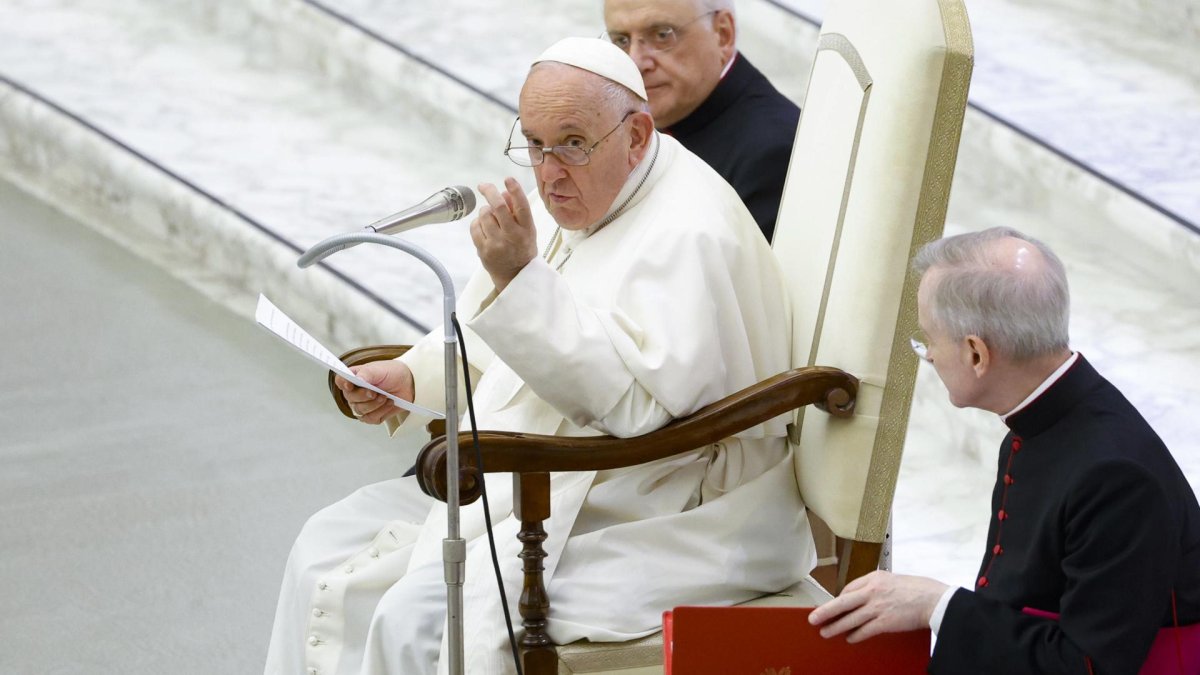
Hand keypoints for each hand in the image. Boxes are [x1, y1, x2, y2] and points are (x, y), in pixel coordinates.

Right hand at [334, 360, 414, 424]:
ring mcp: (361, 405)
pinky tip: (389, 403)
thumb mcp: (380, 370)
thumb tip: (358, 380)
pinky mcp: (371, 416)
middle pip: (350, 398)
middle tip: (375, 392)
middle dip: (363, 396)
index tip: (350, 385)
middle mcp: (354, 392)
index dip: (343, 383)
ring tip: (385, 397)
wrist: (408, 384)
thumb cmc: (391, 373)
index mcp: (353, 377)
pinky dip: (382, 411)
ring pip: (360, 410)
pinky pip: (371, 418)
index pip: (340, 380)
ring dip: (374, 404)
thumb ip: (367, 374)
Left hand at [470, 178, 536, 291]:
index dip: (515, 191)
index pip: (522, 207)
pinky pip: (475, 226)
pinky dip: (478, 222)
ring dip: (485, 211)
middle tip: (484, 186)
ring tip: (491, 219)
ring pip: (484, 214)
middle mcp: (513, 236)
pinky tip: (485, 228)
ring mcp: (497, 244)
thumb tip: (503, 193)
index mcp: (527, 229)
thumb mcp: (527, 229)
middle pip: (498, 207)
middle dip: (489, 191)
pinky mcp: (484, 250)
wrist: (515, 275)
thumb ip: (517, 210)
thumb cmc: (522, 248)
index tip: (508, 179)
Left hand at [807, 571, 948, 642]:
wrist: (934, 600)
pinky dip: (855, 635)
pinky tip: (850, 638)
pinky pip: (864, 630)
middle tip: (813, 619)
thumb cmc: (917, 590)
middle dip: (825, 612)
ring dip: (836, 627)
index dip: (839, 599)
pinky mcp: (884, 622)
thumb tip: (863, 597)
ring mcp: (877, 607)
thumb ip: (877, 586)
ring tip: (825, 632)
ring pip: (850, 619)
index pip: (849, 589)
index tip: (834, 605)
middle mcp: (872, 591)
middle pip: (842, 603)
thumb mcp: (893, 580)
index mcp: (874, 578)